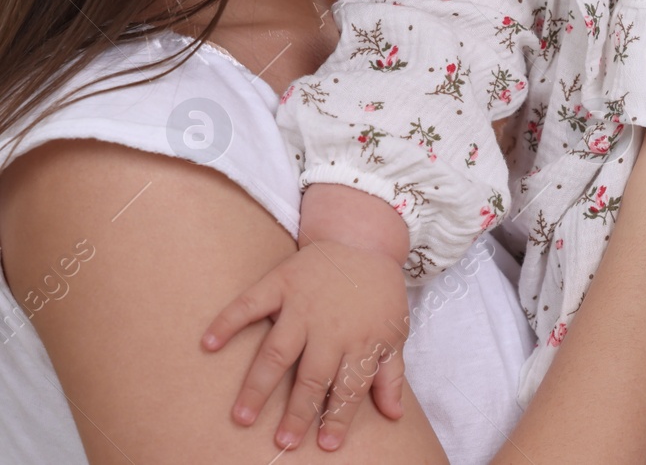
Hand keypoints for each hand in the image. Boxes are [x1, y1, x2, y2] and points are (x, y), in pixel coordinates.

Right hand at [201, 239, 410, 450]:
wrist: (363, 240)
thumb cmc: (379, 293)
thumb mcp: (395, 330)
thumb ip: (391, 373)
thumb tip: (395, 415)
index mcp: (362, 339)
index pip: (350, 386)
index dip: (338, 416)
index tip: (326, 444)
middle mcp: (331, 326)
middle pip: (313, 375)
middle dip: (298, 411)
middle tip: (283, 441)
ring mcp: (304, 304)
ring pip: (278, 351)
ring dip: (259, 385)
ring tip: (242, 416)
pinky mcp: (281, 282)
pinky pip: (251, 303)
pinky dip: (229, 321)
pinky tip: (210, 344)